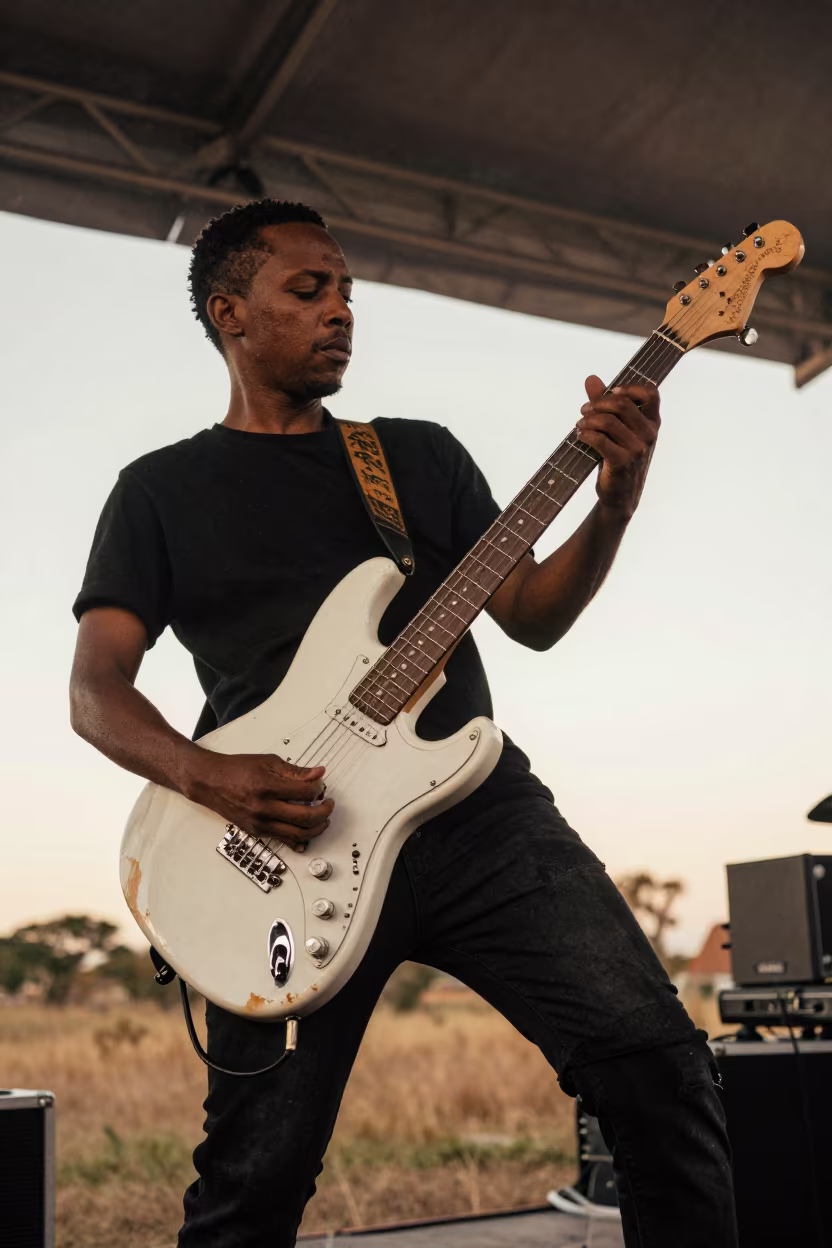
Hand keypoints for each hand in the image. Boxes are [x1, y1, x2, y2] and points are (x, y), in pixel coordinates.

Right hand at [183, 750, 332, 847]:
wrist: (210, 782)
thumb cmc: (237, 769)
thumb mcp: (268, 762)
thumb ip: (295, 771)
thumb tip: (318, 774)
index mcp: (267, 786)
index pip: (305, 792)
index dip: (318, 789)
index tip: (320, 786)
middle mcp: (264, 808)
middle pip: (305, 817)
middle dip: (324, 811)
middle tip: (328, 804)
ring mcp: (260, 823)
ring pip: (297, 834)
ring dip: (316, 828)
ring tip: (323, 819)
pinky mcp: (257, 831)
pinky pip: (283, 841)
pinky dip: (299, 841)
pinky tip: (307, 836)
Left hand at [577, 375, 660, 519]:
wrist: (620, 495)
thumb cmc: (618, 457)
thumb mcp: (616, 430)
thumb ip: (605, 403)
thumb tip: (591, 378)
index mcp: (653, 422)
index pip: (651, 393)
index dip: (629, 387)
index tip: (611, 392)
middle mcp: (649, 434)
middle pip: (621, 404)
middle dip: (597, 404)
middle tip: (584, 411)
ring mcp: (637, 449)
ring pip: (607, 421)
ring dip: (588, 420)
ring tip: (580, 424)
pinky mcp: (622, 462)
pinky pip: (599, 439)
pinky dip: (585, 434)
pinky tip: (580, 435)